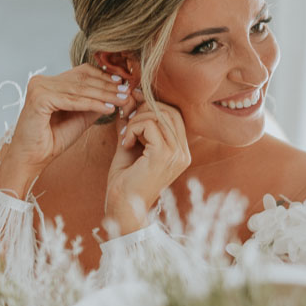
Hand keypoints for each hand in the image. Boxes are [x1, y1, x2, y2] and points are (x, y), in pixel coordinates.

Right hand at [0, 66, 127, 195]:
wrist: (33, 158)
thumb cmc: (53, 139)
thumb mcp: (81, 117)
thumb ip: (95, 102)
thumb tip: (119, 91)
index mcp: (50, 82)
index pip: (82, 73)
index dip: (105, 77)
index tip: (124, 84)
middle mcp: (42, 81)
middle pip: (82, 79)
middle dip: (108, 86)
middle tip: (129, 91)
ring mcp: (39, 88)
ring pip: (80, 89)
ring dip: (105, 94)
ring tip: (123, 100)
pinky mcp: (39, 98)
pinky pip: (73, 101)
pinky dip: (93, 104)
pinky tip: (109, 108)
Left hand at [104, 102, 190, 235]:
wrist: (122, 208)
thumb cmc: (125, 181)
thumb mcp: (130, 145)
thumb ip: (133, 123)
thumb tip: (130, 96)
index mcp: (180, 151)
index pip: (174, 115)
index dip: (152, 107)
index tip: (131, 112)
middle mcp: (183, 152)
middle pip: (170, 111)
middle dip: (144, 109)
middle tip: (127, 121)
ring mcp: (176, 154)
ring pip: (159, 115)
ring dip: (136, 119)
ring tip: (126, 136)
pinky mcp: (163, 155)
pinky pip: (149, 125)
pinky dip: (133, 128)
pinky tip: (125, 142)